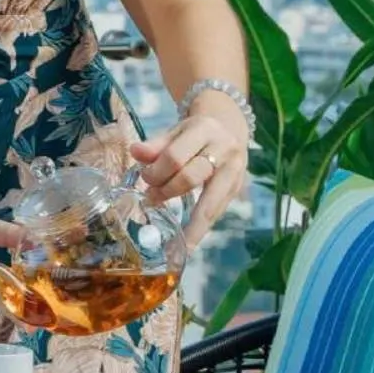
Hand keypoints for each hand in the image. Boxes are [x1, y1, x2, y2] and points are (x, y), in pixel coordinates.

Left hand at [130, 114, 249, 248]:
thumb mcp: (175, 131)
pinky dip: (203, 227)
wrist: (229, 127)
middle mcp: (224, 150)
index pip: (175, 156)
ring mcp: (235, 172)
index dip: (156, 171)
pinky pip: (219, 212)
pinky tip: (190, 241)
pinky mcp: (238, 188)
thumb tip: (135, 153)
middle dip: (167, 191)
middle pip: (191, 178)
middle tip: (150, 198)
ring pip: (212, 204)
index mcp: (204, 130)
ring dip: (191, 225)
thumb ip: (155, 145)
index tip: (143, 178)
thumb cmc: (195, 132)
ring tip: (174, 244)